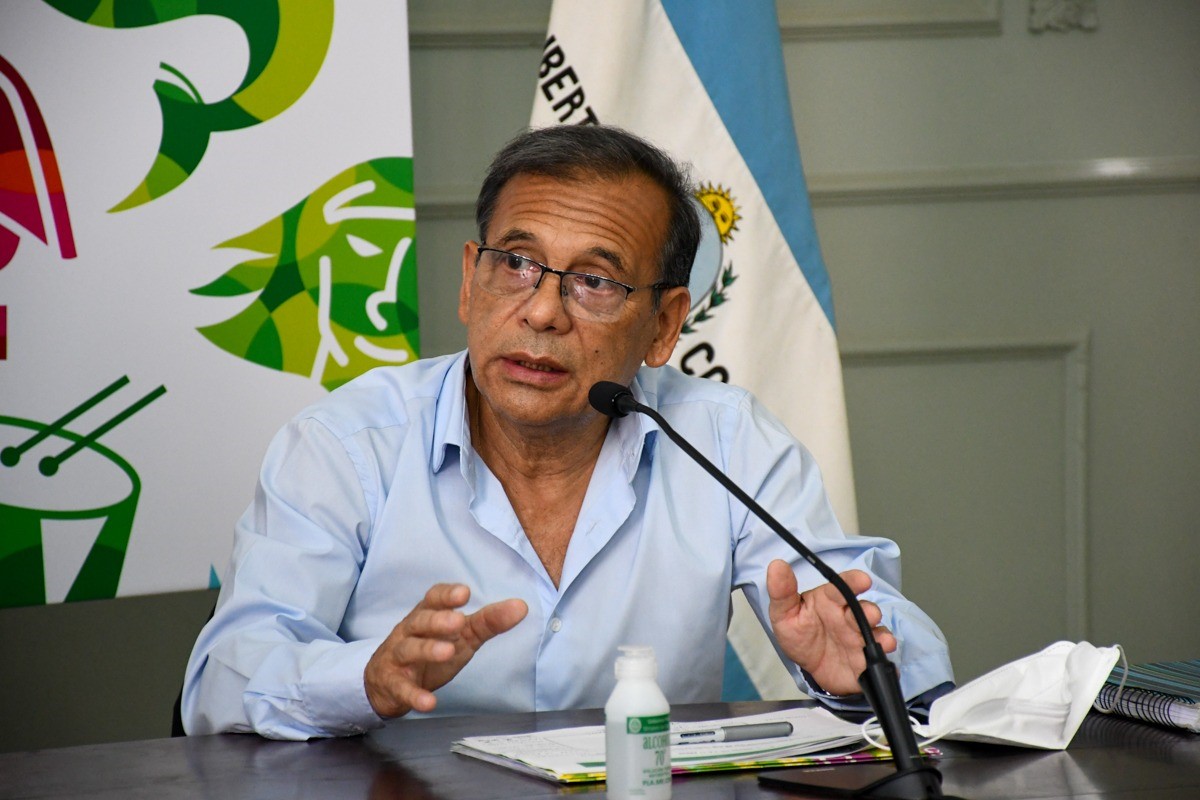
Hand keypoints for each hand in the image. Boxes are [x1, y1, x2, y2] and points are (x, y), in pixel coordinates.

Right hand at [364, 583, 526, 717]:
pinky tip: (429, 703)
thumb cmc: (430, 651)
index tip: (464, 593)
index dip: (446, 595)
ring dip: (427, 650)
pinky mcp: (393, 685)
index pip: (432, 598)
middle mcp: (409, 632)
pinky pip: (402, 689)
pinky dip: (414, 695)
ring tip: (447, 652)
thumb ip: (488, 621)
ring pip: (409, 649)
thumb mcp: (461, 636)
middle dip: (438, 620)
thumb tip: (521, 606)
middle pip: (420, 621)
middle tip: (458, 621)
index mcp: (426, 615)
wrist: (386, 683)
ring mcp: (398, 658)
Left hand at [766, 560, 895, 695]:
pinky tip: (883, 653)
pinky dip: (885, 654)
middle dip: (870, 610)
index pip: (842, 586)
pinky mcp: (868, 656)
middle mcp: (848, 616)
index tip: (863, 580)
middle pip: (864, 608)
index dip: (853, 581)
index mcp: (830, 601)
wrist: (809, 669)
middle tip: (870, 614)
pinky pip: (880, 654)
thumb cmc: (800, 636)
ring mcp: (860, 636)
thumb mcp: (784, 615)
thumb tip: (777, 565)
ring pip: (876, 630)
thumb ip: (782, 592)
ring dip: (881, 633)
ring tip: (880, 639)